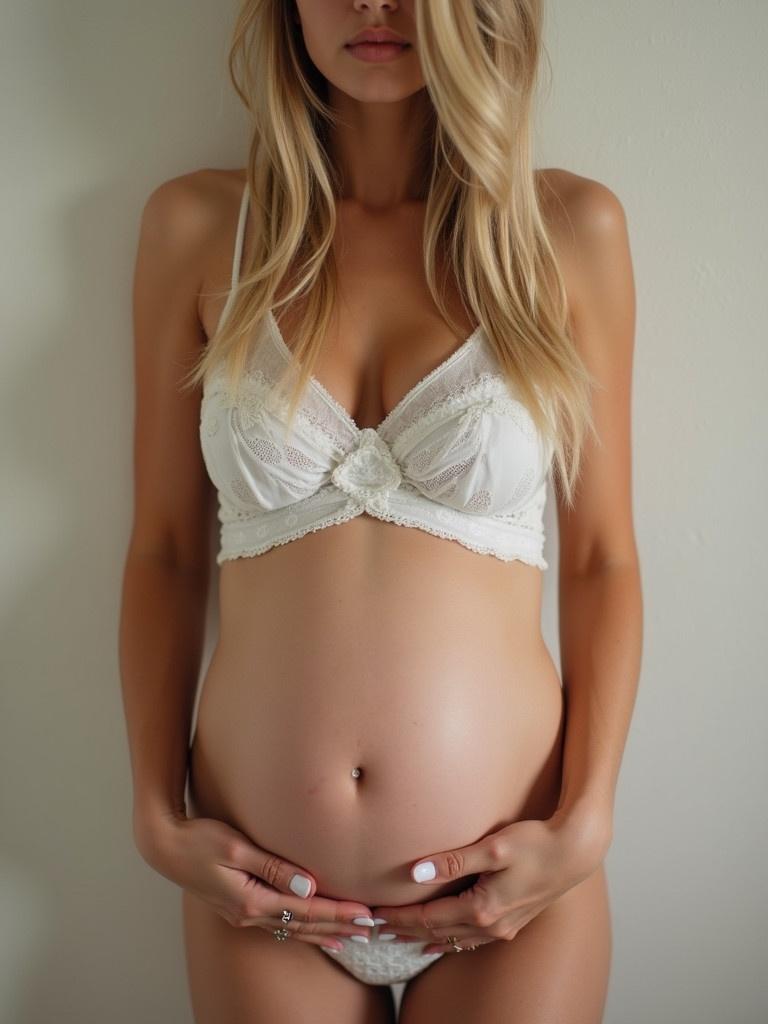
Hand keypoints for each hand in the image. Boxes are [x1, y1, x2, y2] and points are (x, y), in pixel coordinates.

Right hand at [133, 809, 376, 950]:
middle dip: (340, 926)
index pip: (306, 912)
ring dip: (324, 932)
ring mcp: (243, 914)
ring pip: (293, 930)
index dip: (339, 913)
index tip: (366, 914)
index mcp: (251, 901)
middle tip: (373, 928)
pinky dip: (303, 930)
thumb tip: (309, 887)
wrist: (165, 846)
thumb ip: (274, 867)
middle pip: (304, 926)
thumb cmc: (199, 839)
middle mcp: (249, 914)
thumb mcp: (236, 848)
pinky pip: (280, 925)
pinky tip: (315, 933)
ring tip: (352, 937)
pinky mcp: (240, 907)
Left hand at [370, 812, 611, 954]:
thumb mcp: (493, 848)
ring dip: (428, 939)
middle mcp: (492, 925)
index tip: (375, 916)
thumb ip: (452, 861)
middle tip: (378, 930)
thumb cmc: (536, 843)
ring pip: (456, 940)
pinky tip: (447, 939)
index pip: (429, 918)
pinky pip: (474, 939)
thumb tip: (414, 874)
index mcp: (482, 909)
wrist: (575, 851)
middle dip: (407, 931)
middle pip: (439, 933)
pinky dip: (453, 940)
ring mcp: (505, 927)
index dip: (400, 918)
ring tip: (404, 939)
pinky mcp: (514, 921)